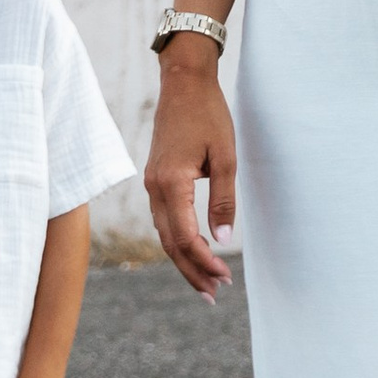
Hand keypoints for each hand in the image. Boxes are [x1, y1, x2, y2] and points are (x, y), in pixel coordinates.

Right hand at [145, 42, 235, 294]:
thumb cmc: (208, 115)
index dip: (204, 262)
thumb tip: (223, 240)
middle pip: (169, 243)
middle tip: (214, 295)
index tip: (225, 277)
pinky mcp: (155, 178)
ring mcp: (151, 183)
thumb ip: (223, 199)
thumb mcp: (225, 157)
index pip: (185, 237)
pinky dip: (177, 240)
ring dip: (183, 259)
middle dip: (191, 271)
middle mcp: (155, 187)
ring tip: (206, 281)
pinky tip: (193, 250)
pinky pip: (163, 219)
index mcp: (171, 182)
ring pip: (164, 234)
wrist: (183, 83)